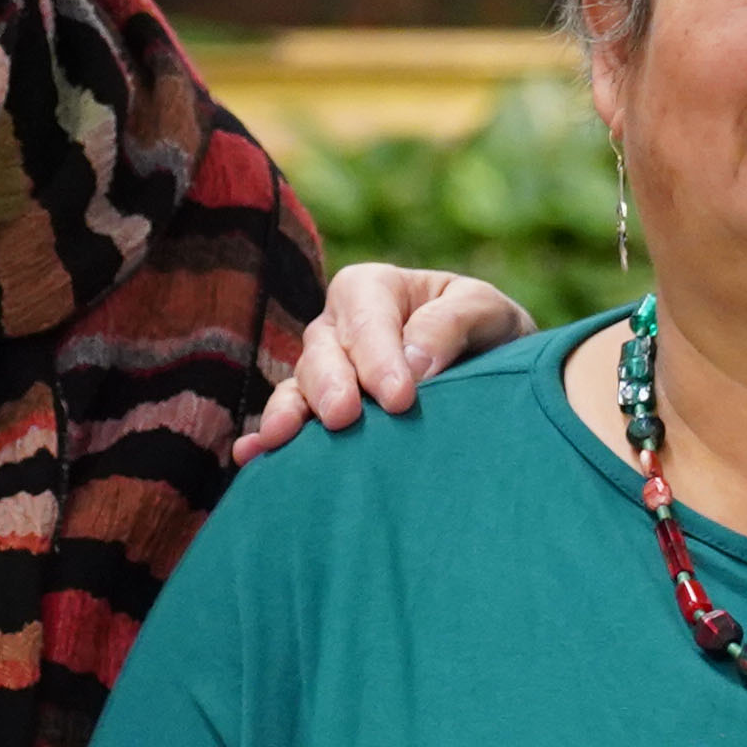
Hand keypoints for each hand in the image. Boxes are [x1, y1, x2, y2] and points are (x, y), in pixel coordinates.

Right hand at [236, 263, 532, 460]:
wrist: (496, 380)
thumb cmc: (489, 334)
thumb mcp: (488, 312)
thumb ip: (453, 324)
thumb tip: (414, 364)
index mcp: (375, 289)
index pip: (365, 313)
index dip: (377, 354)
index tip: (401, 398)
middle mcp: (338, 328)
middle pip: (322, 350)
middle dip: (331, 384)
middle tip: (345, 417)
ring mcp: (323, 374)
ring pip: (299, 387)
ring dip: (292, 411)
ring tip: (284, 438)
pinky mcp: (319, 417)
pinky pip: (288, 422)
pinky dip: (266, 439)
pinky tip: (249, 456)